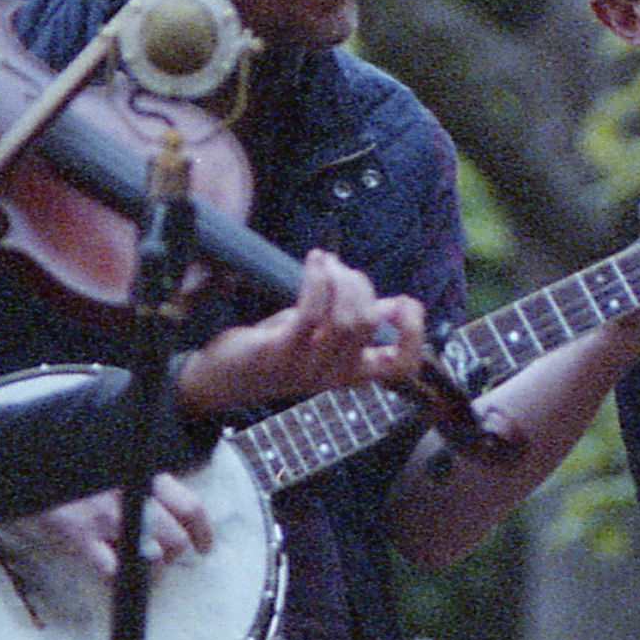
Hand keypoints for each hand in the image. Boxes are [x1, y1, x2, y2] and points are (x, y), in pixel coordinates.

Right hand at [14, 472, 214, 580]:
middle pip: (175, 539)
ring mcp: (106, 516)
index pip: (190, 506)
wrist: (20, 463)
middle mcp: (130, 493)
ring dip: (147, 570)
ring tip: (133, 568)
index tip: (204, 547)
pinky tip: (108, 575)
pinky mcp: (80, 536)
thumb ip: (136, 478)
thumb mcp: (107, 461)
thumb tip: (161, 505)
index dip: (202, 532)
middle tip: (160, 559)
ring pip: (151, 557)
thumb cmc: (66, 464)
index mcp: (141, 472)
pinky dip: (116, 581)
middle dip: (172, 556)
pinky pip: (113, 572)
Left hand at [176, 251, 426, 415]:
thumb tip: (391, 305)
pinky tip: (315, 262)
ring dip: (338, 279)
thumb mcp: (322, 337)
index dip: (414, 332)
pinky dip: (317, 279)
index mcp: (354, 373)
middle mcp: (337, 376)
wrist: (225, 377)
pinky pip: (311, 312)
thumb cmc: (277, 351)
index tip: (402, 303)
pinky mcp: (281, 353)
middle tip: (341, 268)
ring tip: (326, 262)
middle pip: (368, 323)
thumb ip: (355, 323)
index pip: (403, 365)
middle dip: (360, 284)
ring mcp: (309, 368)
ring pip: (344, 318)